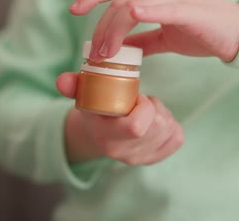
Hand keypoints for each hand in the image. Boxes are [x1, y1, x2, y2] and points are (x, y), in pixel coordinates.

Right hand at [56, 72, 184, 164]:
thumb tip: (61, 80)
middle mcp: (125, 154)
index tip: (137, 96)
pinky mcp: (158, 157)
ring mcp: (142, 158)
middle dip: (154, 107)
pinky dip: (172, 124)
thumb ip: (73, 85)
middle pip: (158, 126)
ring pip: (169, 129)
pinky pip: (177, 137)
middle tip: (142, 100)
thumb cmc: (95, 108)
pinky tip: (155, 120)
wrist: (101, 133)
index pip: (136, 128)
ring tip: (147, 109)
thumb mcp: (83, 96)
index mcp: (107, 139)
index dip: (144, 107)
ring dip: (162, 113)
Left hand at [69, 0, 238, 61]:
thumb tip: (121, 49)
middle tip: (94, 54)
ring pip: (132, 5)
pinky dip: (144, 10)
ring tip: (106, 54)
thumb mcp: (166, 38)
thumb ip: (144, 41)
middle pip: (119, 0)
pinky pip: (161, 6)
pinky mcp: (188, 8)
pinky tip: (131, 18)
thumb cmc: (204, 33)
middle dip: (101, 26)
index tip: (74, 9)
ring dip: (114, 29)